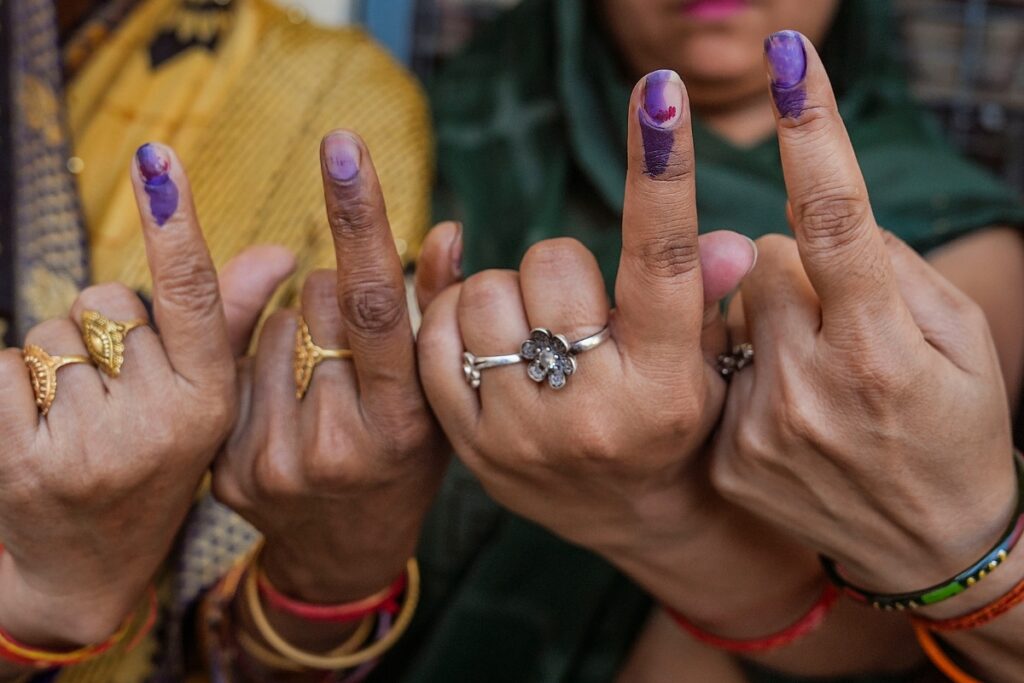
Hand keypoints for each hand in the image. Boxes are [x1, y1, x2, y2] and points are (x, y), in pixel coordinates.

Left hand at [0, 144, 243, 646]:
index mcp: (211, 403)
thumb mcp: (207, 399)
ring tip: (80, 414)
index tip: (159, 158)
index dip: (175, 223)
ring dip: (59, 359)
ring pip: (52, 334)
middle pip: (107, 304)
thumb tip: (279, 251)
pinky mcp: (21, 461)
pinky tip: (39, 426)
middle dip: (105, 329)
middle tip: (119, 386)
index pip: (193, 296)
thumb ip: (233, 317)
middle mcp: (159, 426)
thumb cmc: (157, 460)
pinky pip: (3, 366)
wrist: (87, 566)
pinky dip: (12, 384)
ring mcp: (89, 447)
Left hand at [212, 132, 454, 602]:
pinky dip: (256, 361)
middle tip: (351, 335)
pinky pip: (230, 366)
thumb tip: (447, 230)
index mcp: (401, 423)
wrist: (345, 552)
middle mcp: (336, 446)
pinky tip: (283, 395)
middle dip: (333, 293)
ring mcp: (275, 461)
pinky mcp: (226, 470)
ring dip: (294, 327)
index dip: (360, 220)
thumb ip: (441, 313)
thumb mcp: (442, 397)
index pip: (372, 305)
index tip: (341, 145)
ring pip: (267, 327)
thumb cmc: (407, 460)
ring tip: (319, 375)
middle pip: (316, 302)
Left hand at [417, 70, 755, 556]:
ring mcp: (524, 433)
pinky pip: (436, 338)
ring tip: (535, 330)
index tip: (661, 96)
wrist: (631, 515)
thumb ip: (713, 295)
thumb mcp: (709, 363)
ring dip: (508, 292)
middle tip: (577, 304)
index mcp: (666, 384)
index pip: (666, 260)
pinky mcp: (471, 444)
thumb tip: (730, 243)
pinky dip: (457, 319)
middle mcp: (595, 412)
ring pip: (486, 293)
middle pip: (553, 263)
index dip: (663, 172)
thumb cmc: (677, 423)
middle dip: (563, 266)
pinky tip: (489, 342)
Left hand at [710, 32, 1015, 592]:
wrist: (926, 545)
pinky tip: (787, 414)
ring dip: (765, 322)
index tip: (790, 61)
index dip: (814, 137)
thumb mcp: (961, 341)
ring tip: (815, 378)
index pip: (839, 222)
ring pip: (732, 313)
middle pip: (762, 260)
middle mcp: (811, 386)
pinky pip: (715, 369)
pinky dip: (744, 372)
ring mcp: (760, 426)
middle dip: (793, 270)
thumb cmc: (955, 425)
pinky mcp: (726, 455)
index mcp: (882, 348)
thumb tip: (807, 221)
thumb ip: (887, 268)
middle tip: (833, 319)